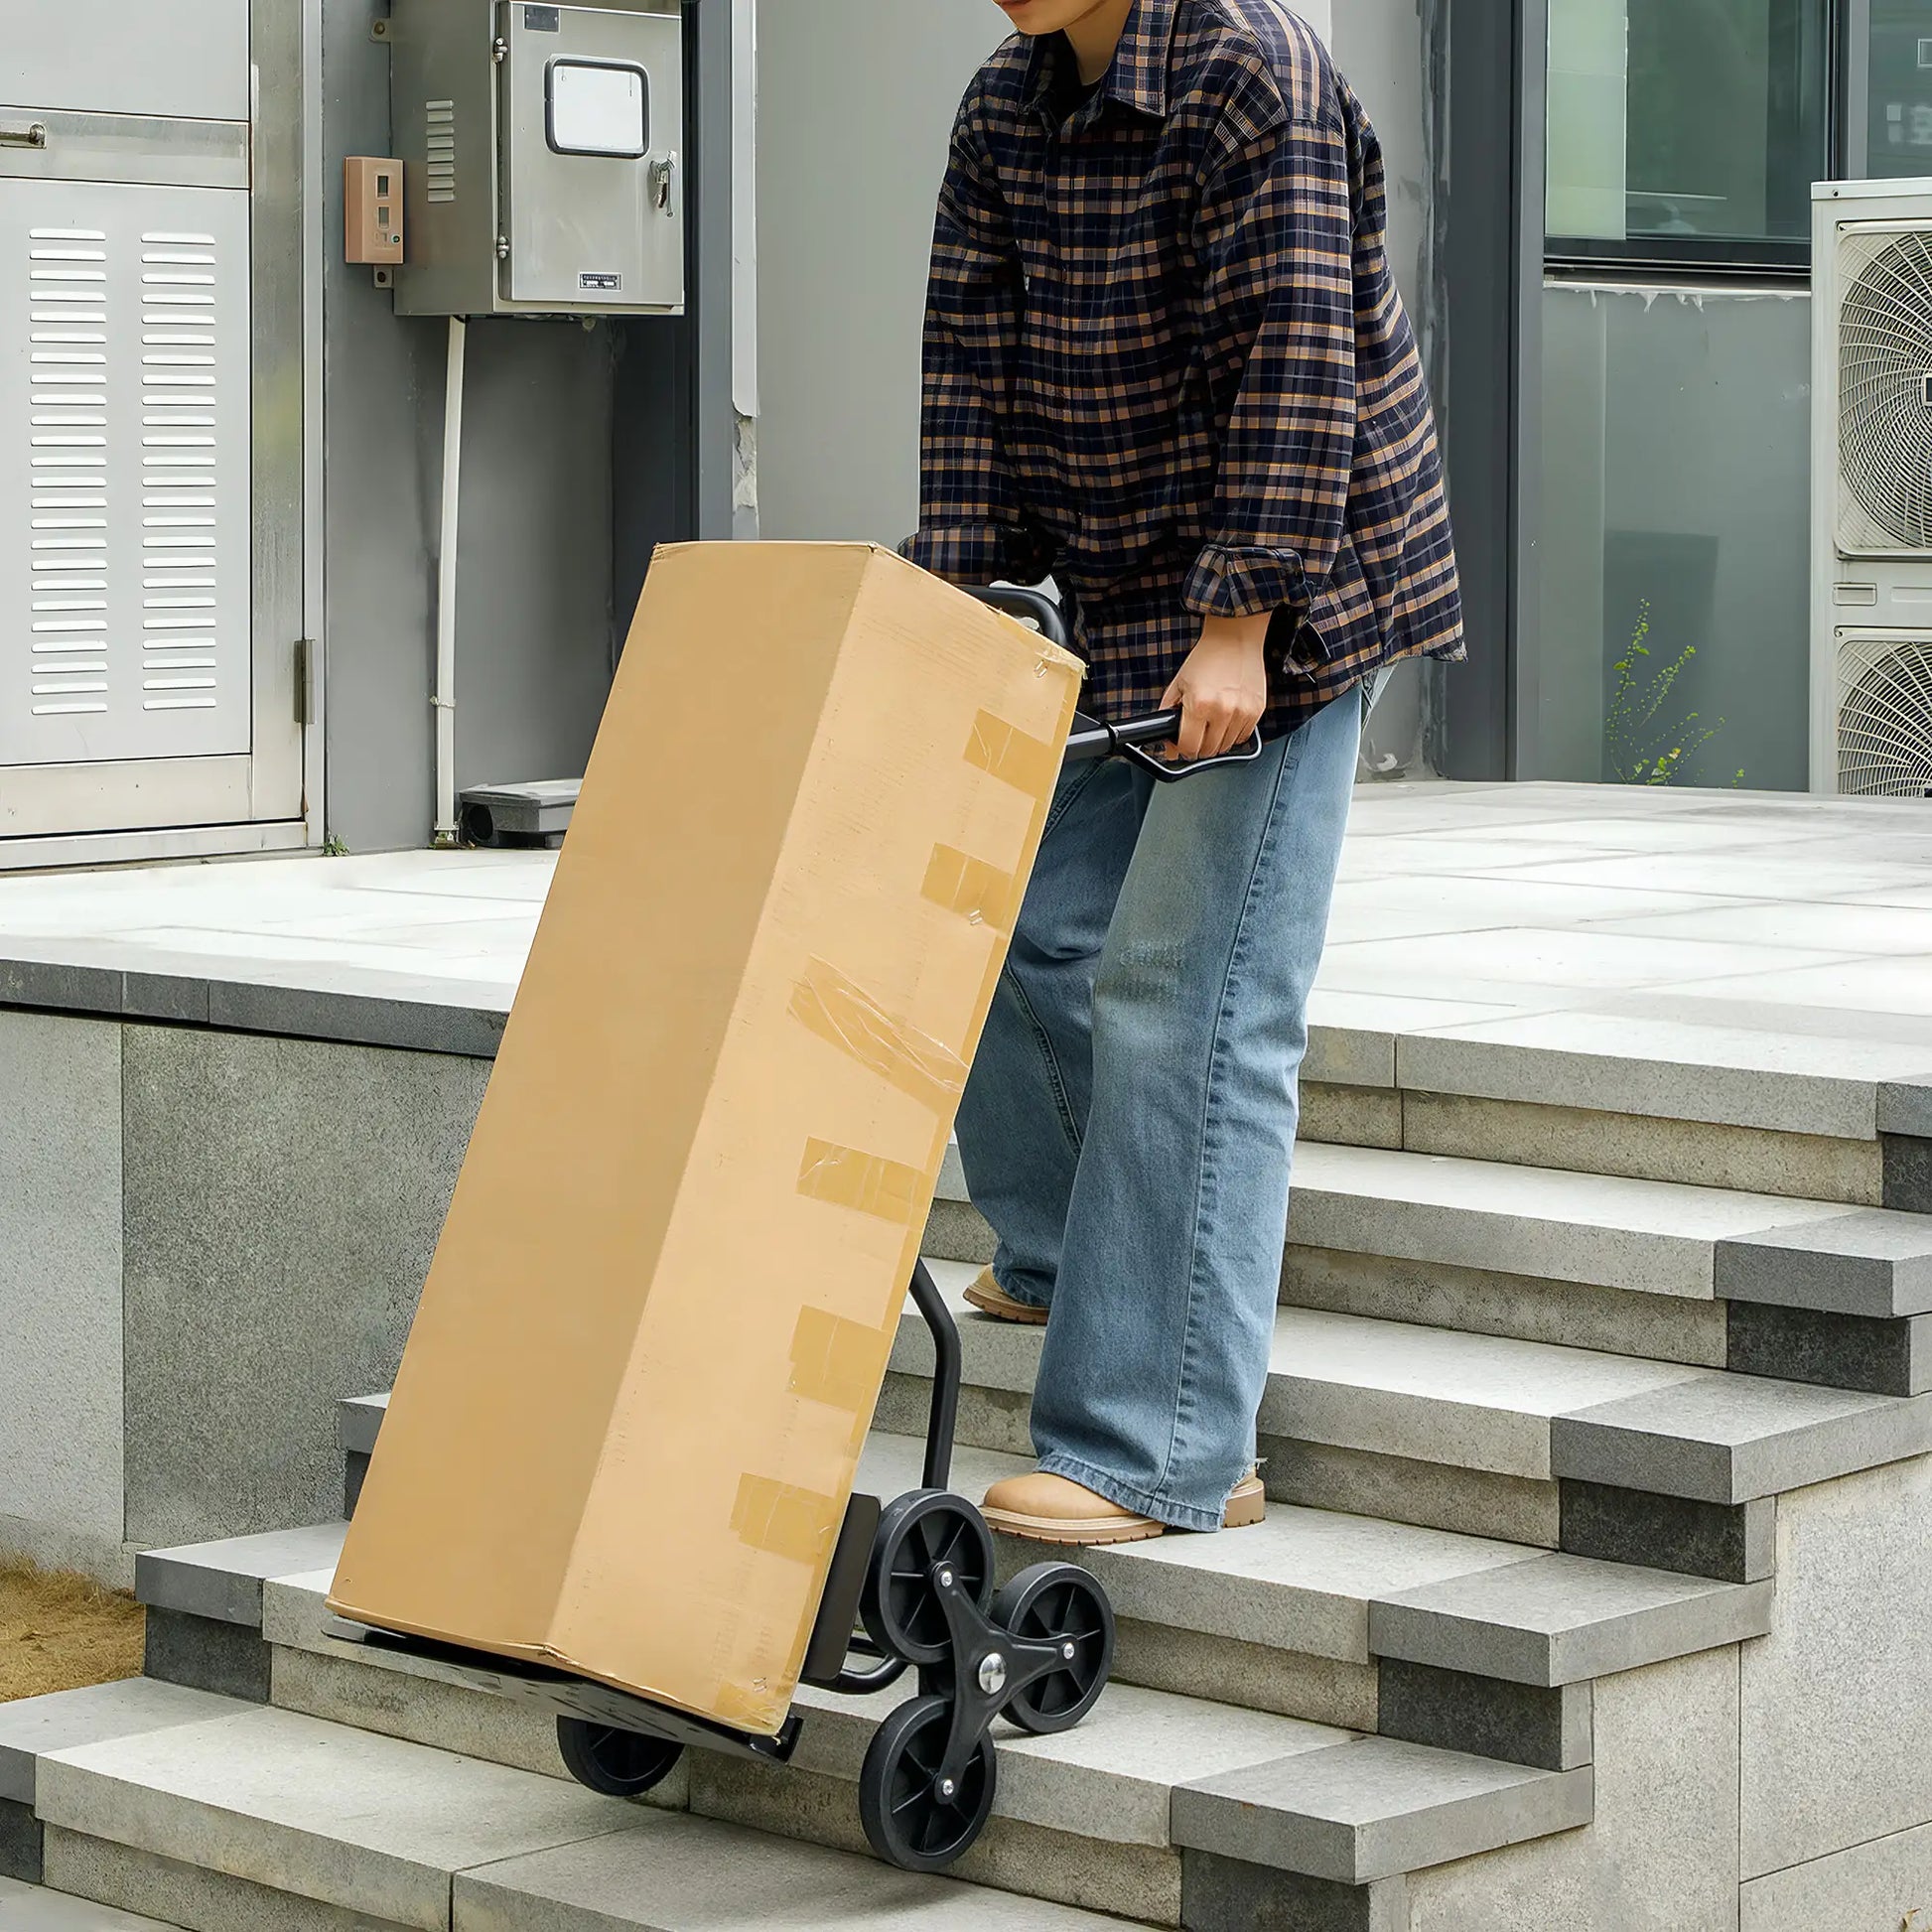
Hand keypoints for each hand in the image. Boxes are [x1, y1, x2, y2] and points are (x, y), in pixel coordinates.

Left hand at [1160, 614, 1269, 760]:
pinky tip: (1226, 719)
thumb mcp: (1178, 684)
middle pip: (1208, 751)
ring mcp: (1242, 712)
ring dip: (1216, 741)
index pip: (1189, 747)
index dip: (1181, 749)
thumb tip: (1165, 739)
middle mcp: (1222, 711)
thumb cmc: (1206, 658)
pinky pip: (1243, 737)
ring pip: (1226, 747)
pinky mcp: (1256, 710)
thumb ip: (1167, 712)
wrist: (1234, 639)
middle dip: (1198, 747)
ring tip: (1211, 723)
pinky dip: (1233, 734)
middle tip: (1195, 735)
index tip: (1180, 746)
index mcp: (1199, 704)